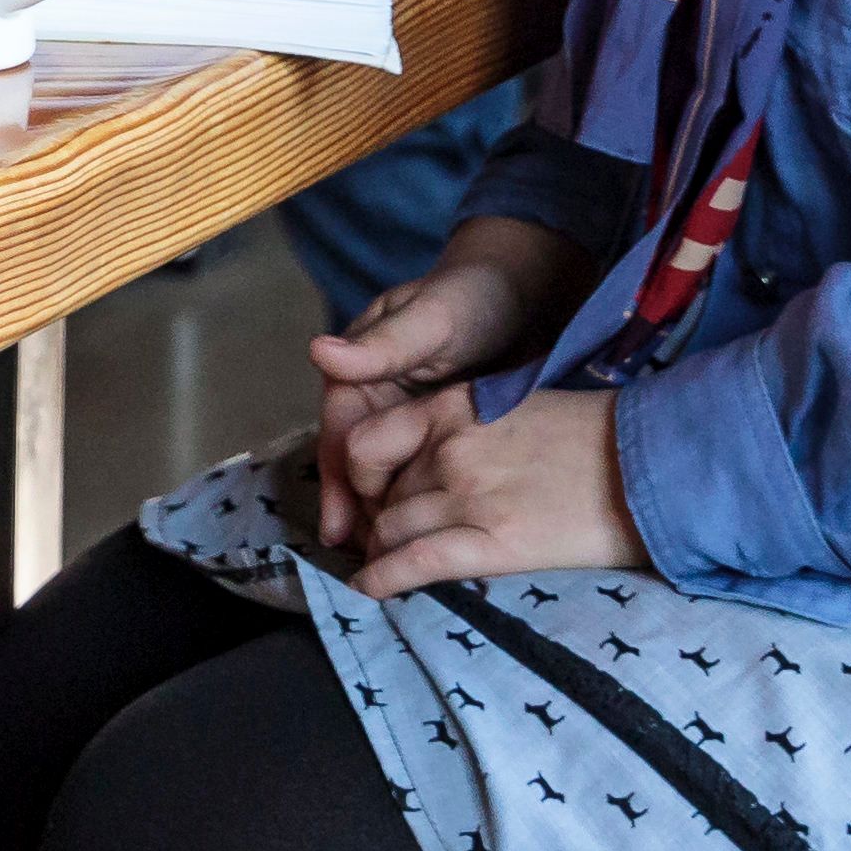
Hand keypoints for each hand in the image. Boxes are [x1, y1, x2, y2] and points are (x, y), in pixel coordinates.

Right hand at [303, 225, 583, 554]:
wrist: (531, 287)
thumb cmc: (475, 295)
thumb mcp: (434, 319)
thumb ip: (384, 344)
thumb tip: (319, 353)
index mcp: (362, 367)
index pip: (342, 435)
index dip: (341, 484)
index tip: (344, 529)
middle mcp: (377, 393)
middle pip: (359, 463)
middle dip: (360, 511)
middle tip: (370, 563)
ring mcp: (412, 412)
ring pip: (390, 472)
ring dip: (389, 512)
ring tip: (394, 561)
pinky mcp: (447, 428)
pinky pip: (425, 470)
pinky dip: (425, 500)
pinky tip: (433, 533)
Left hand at [345, 385, 642, 595]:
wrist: (652, 466)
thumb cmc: (593, 436)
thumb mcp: (512, 408)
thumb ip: (463, 429)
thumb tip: (431, 459)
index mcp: (452, 407)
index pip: (365, 443)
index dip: (359, 477)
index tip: (371, 495)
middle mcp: (449, 448)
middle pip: (381, 494)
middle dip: (377, 519)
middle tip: (385, 540)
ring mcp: (468, 495)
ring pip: (391, 530)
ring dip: (382, 551)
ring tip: (389, 566)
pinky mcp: (494, 542)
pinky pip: (416, 562)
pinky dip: (383, 579)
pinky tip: (370, 590)